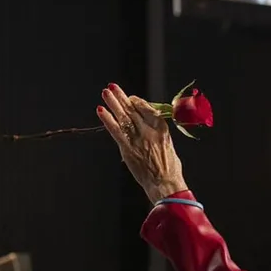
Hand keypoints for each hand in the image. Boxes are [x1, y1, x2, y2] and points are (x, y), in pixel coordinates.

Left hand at [97, 84, 186, 201]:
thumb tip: (147, 125)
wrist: (165, 183)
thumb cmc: (169, 167)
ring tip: (105, 92)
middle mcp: (149, 130)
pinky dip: (107, 120)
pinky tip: (101, 110)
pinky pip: (116, 131)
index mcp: (161, 128)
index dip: (136, 102)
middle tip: (112, 87)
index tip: (129, 98)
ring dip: (113, 103)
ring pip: (123, 117)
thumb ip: (157, 133)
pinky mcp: (128, 148)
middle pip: (132, 110)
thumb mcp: (168, 144)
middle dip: (121, 97)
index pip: (146, 108)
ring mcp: (137, 139)